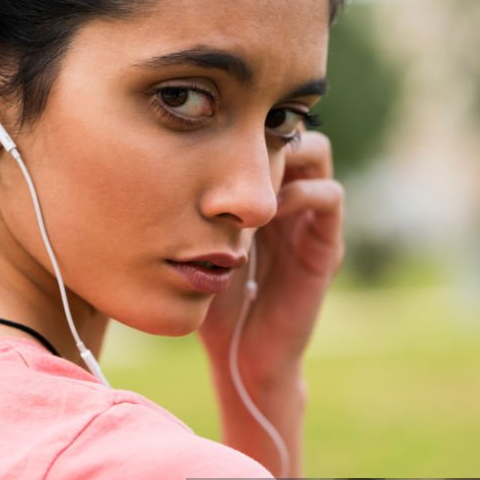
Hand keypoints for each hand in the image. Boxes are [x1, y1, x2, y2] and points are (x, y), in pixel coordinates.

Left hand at [198, 132, 344, 386]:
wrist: (241, 356)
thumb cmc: (210, 303)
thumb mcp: (191, 244)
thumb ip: (187, 207)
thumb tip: (150, 160)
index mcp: (257, 195)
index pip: (260, 133)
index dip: (242, 123)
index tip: (210, 129)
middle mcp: (288, 200)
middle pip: (292, 132)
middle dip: (267, 130)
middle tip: (236, 140)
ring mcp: (309, 221)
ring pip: (317, 154)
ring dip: (288, 155)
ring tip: (253, 174)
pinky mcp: (325, 246)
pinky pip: (329, 198)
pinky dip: (303, 192)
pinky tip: (269, 210)